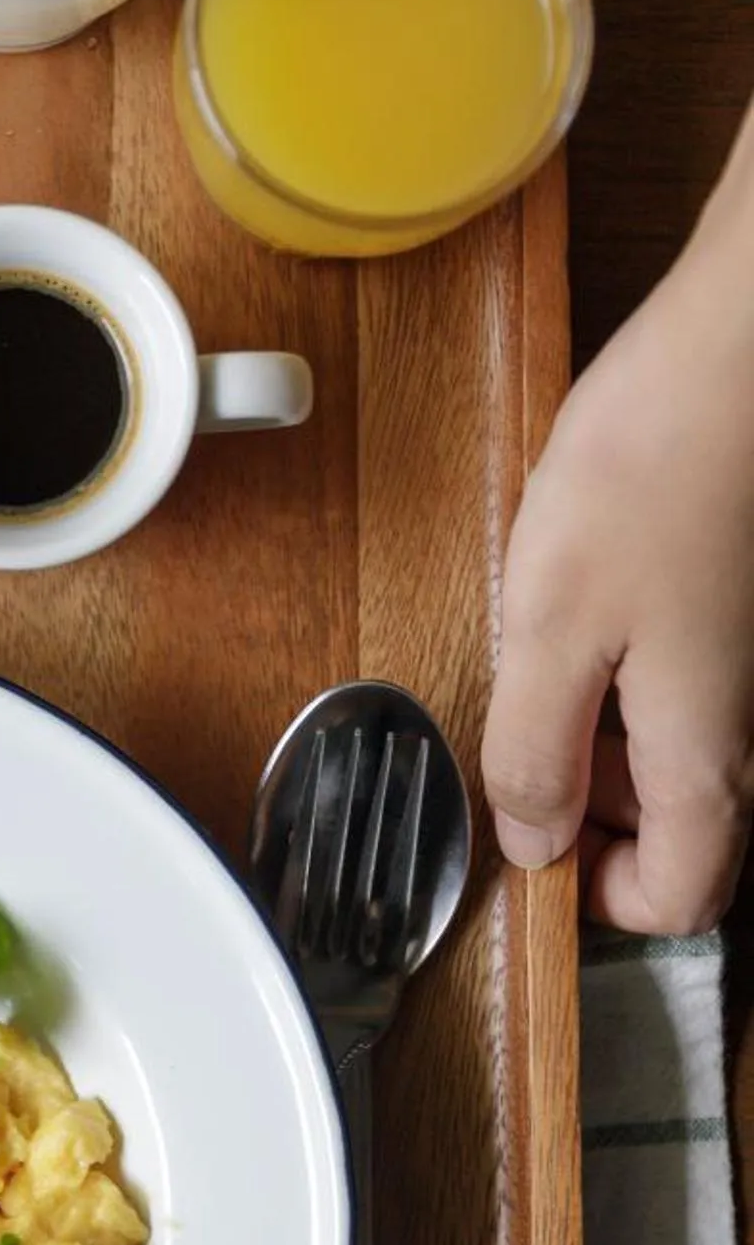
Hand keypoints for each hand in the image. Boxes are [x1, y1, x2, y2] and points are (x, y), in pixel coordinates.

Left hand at [483, 138, 753, 932]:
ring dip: (597, 735)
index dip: (598, 896)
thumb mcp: (549, 621)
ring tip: (536, 657)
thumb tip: (530, 844)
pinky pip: (676, 678)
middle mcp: (741, 717)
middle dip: (587, 810)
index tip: (525, 843)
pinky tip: (573, 600)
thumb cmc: (651, 465)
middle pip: (679, 828)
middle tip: (514, 739)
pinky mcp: (727, 602)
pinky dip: (618, 669)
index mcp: (703, 748)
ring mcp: (740, 659)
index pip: (682, 897)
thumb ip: (533, 748)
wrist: (740, 348)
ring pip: (673, 751)